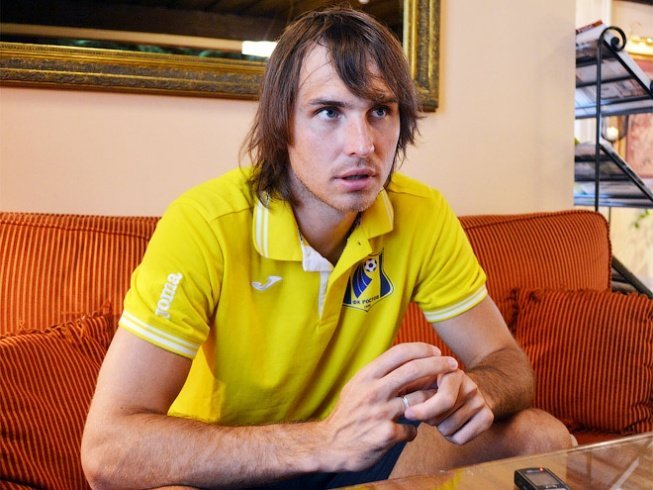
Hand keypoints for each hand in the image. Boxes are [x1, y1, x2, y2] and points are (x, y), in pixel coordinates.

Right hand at [317, 343, 458, 471]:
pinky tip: (406, 432)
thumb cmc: (348, 413)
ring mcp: (380, 412)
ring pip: (420, 400)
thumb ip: (380, 375)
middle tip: (454, 365)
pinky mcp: (386, 434)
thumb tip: (408, 361)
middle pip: (414, 370)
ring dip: (432, 401)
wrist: (329, 444)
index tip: (436, 352)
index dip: (422, 349)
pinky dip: (413, 431)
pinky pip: (412, 430)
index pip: (399, 353)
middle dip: (439, 366)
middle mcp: (373, 391)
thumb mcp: (357, 386)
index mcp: (366, 376)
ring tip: (437, 403)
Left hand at [403, 370, 493, 444]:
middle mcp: (470, 385)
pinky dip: (452, 437)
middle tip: (428, 412)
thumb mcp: (421, 381)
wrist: (465, 391)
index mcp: (451, 372)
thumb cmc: (433, 388)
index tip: (407, 414)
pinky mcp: (488, 417)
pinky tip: (451, 424)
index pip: (442, 399)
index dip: (422, 410)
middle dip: (429, 418)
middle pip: (442, 417)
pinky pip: (461, 439)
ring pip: (449, 429)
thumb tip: (392, 396)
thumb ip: (406, 384)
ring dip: (440, 427)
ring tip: (441, 416)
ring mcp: (480, 401)